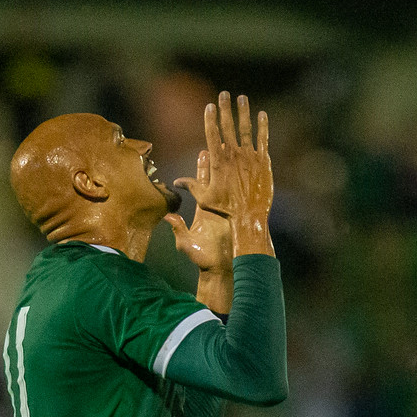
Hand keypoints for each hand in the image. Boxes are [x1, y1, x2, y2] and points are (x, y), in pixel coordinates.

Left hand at [166, 152, 233, 271]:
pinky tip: (249, 174)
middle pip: (215, 181)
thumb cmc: (202, 259)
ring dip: (231, 171)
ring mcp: (228, 213)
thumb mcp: (187, 244)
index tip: (201, 154)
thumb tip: (167, 216)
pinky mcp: (238, 219)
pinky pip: (241, 201)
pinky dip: (244, 187)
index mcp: (202, 211)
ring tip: (234, 154)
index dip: (199, 172)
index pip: (199, 186)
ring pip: (229, 187)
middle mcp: (215, 209)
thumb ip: (178, 229)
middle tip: (216, 145)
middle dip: (215, 164)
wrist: (221, 271)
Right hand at [197, 92, 272, 255]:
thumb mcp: (205, 198)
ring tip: (242, 98)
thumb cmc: (225, 209)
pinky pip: (263, 139)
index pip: (212, 134)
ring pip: (246, 128)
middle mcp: (233, 155)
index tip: (209, 105)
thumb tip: (177, 182)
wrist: (249, 216)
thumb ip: (192, 186)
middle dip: (225, 108)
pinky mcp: (263, 161)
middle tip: (224, 94)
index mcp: (218, 161)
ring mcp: (249, 157)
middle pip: (228, 126)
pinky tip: (262, 114)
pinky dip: (263, 126)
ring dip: (243, 111)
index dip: (210, 118)